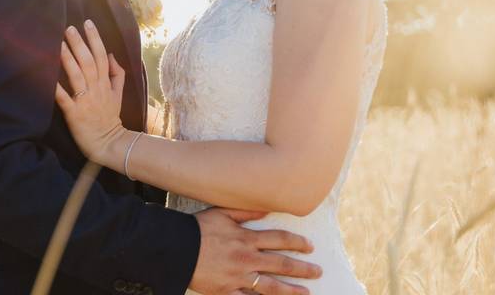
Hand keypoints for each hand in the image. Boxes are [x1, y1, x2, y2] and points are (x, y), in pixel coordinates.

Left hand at [53, 20, 127, 163]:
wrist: (109, 144)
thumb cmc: (110, 118)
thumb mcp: (118, 94)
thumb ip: (117, 74)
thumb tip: (111, 55)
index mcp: (105, 83)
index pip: (101, 55)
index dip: (95, 38)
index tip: (87, 23)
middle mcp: (96, 89)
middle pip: (88, 61)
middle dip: (79, 43)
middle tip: (69, 27)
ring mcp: (85, 101)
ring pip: (77, 75)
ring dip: (67, 58)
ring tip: (59, 43)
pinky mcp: (74, 114)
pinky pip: (64, 98)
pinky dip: (56, 88)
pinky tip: (47, 77)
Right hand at [190, 208, 320, 294]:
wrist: (176, 248)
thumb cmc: (198, 228)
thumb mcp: (222, 213)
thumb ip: (246, 211)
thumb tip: (268, 209)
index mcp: (247, 238)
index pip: (279, 239)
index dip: (296, 242)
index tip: (309, 246)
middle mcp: (247, 258)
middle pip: (281, 264)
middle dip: (302, 268)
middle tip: (318, 271)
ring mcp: (238, 277)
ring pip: (271, 286)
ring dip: (291, 289)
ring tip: (306, 293)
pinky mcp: (227, 292)